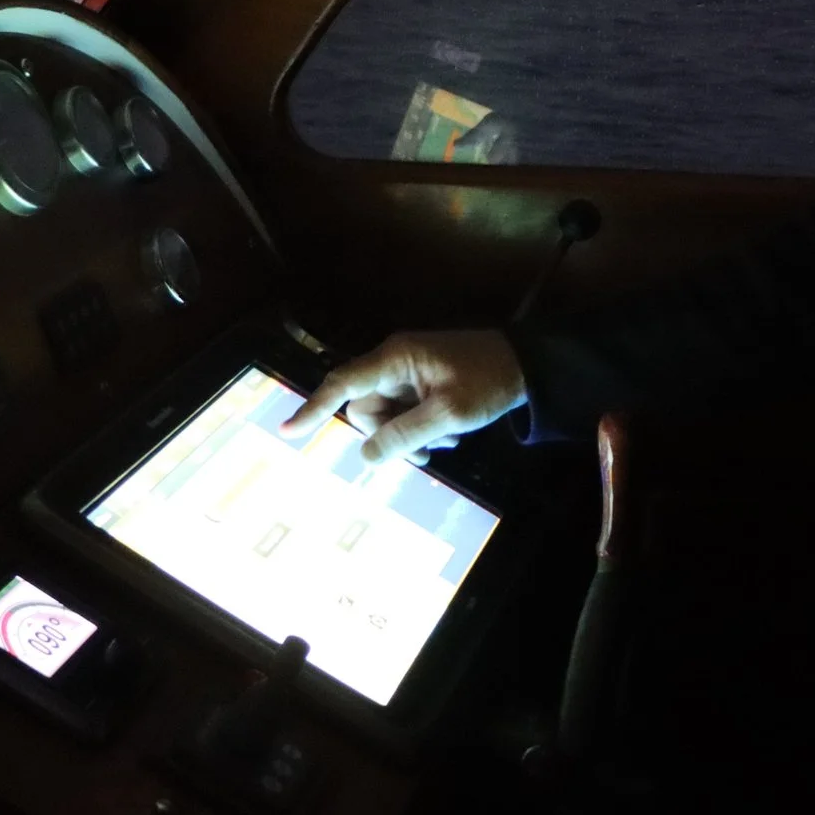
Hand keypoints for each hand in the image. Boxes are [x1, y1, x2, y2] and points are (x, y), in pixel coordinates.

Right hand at [277, 329, 526, 463]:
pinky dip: (419, 430)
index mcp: (396, 358)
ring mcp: (405, 373)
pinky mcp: (418, 383)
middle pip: (365, 410)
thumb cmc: (489, 382)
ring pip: (384, 417)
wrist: (527, 366)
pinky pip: (402, 414)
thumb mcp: (449, 415)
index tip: (286, 432)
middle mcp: (393, 362)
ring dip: (408, 437)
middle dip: (388, 437)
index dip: (313, 408)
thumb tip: (366, 456)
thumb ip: (405, 435)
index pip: (343, 384)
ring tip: (445, 440)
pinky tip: (448, 432)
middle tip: (425, 455)